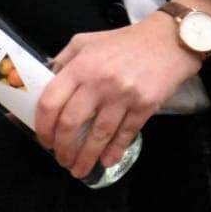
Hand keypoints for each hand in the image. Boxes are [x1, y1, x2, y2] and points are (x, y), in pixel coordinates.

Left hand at [38, 12, 202, 178]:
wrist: (168, 42)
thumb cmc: (123, 42)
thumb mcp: (85, 42)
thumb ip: (63, 61)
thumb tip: (44, 82)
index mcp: (80, 67)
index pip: (51, 102)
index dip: (43, 126)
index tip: (43, 139)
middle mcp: (99, 83)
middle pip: (71, 123)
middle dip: (62, 148)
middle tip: (60, 159)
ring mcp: (123, 96)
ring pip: (98, 135)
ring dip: (86, 157)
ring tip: (78, 169)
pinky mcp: (145, 106)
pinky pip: (126, 134)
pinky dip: (114, 151)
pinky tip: (106, 162)